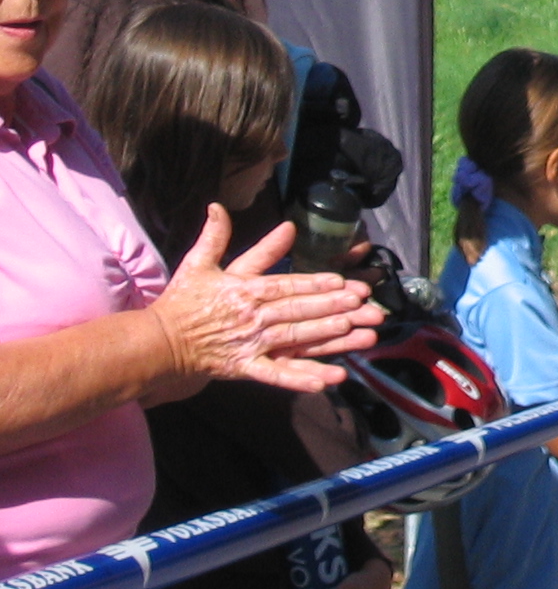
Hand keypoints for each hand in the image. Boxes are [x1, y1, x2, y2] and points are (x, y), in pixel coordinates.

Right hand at [148, 209, 382, 391]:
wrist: (158, 342)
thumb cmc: (183, 301)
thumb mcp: (199, 264)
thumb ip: (215, 236)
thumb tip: (218, 206)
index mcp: (244, 290)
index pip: (285, 285)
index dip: (314, 284)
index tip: (343, 283)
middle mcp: (251, 317)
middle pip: (298, 312)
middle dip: (335, 308)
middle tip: (367, 307)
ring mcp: (250, 345)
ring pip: (296, 340)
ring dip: (329, 339)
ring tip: (360, 335)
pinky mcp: (245, 368)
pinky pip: (276, 375)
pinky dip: (301, 379)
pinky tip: (328, 381)